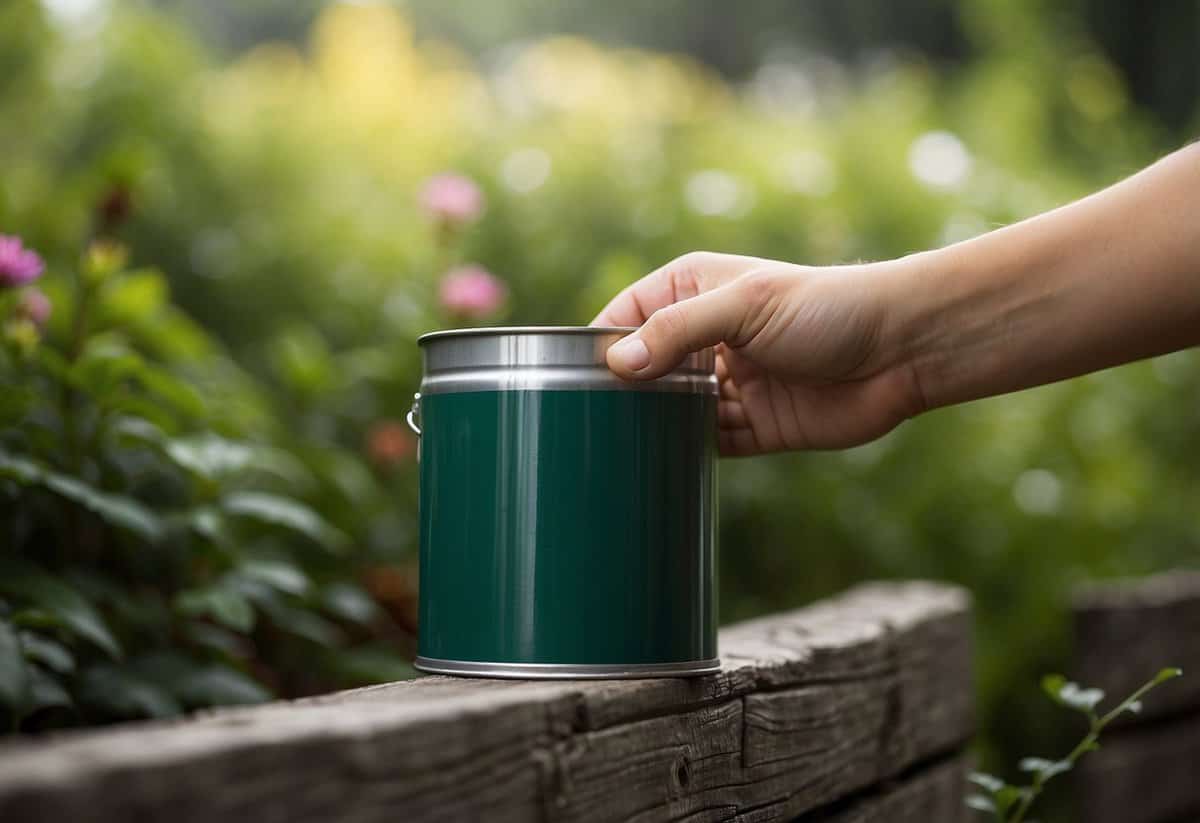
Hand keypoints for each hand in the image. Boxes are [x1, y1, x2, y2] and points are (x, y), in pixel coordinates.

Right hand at [593, 251, 925, 454]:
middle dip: (618, 392)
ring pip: (670, 409)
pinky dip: (682, 453)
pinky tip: (656, 466)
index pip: (627, 316)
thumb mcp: (744, 307)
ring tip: (609, 450)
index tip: (568, 377)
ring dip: (649, 426)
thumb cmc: (826, 307)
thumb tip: (618, 363)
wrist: (900, 351)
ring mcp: (728, 384)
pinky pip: (704, 442)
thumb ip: (679, 331)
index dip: (600, 345)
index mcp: (695, 291)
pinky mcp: (752, 426)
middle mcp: (706, 337)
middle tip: (581, 422)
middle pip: (644, 368)